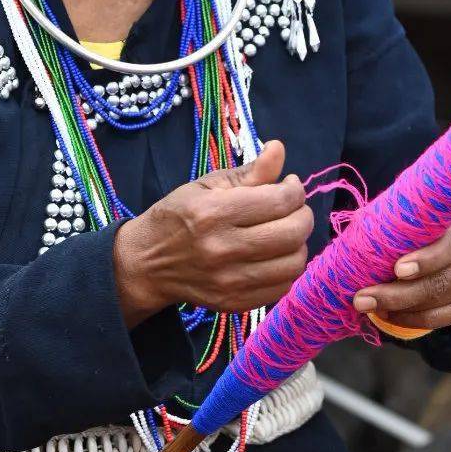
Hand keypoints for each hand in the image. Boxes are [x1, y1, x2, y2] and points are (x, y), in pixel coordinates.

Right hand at [113, 139, 313, 327]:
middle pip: (292, 233)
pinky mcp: (233, 303)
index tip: (289, 185)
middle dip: (303, 215)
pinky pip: (282, 288)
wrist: (147, 263)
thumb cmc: (179, 216)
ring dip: (298, 244)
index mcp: (214, 212)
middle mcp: (222, 249)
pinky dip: (287, 269)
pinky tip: (275, 256)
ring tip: (285, 232)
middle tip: (294, 209)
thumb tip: (279, 148)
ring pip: (293, 264)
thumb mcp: (208, 185)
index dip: (294, 190)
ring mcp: (229, 281)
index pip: (279, 201)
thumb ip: (249, 171)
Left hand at [351, 200, 450, 330]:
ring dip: (398, 307)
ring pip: (436, 302)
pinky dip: (412, 320)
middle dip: (396, 293)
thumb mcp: (435, 206)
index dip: (426, 260)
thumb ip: (409, 216)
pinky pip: (440, 318)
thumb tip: (364, 233)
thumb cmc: (446, 215)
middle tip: (363, 298)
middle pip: (437, 282)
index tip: (397, 268)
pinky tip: (389, 315)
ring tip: (369, 306)